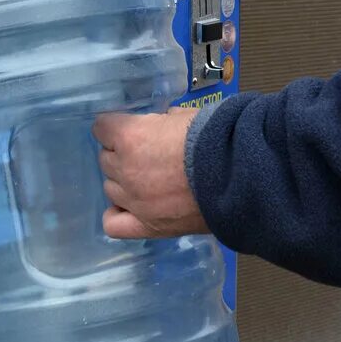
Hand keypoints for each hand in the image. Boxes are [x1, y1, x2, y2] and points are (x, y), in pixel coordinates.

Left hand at [92, 110, 208, 238]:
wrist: (239, 176)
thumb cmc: (213, 138)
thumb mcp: (185, 116)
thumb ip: (162, 122)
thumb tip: (161, 126)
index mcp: (129, 136)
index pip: (101, 127)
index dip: (116, 127)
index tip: (131, 129)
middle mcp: (124, 168)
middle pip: (105, 159)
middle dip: (122, 154)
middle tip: (147, 155)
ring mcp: (133, 199)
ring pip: (110, 188)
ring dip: (123, 182)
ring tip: (147, 181)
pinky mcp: (146, 225)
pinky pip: (113, 224)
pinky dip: (118, 214)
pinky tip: (130, 208)